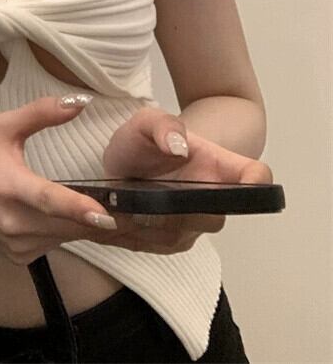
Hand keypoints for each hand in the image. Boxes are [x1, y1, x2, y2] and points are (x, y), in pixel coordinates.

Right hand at [0, 94, 131, 265]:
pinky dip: (65, 231)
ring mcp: (14, 244)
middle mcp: (10, 221)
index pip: (47, 200)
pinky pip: (53, 244)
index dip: (77, 207)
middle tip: (130, 206)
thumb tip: (81, 103)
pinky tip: (66, 216)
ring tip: (101, 207)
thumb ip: (42, 112)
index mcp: (7, 186)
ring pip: (63, 236)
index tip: (107, 213)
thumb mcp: (4, 125)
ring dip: (82, 223)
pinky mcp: (18, 256)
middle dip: (95, 215)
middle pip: (64, 223)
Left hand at [97, 106, 273, 254]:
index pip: (256, 177)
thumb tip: (177, 145)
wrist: (129, 160)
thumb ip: (163, 125)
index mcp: (219, 165)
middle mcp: (214, 200)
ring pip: (175, 235)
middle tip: (134, 197)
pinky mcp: (171, 241)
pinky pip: (153, 246)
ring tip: (113, 206)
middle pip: (210, 216)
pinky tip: (108, 220)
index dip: (257, 184)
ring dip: (143, 225)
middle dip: (171, 210)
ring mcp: (194, 225)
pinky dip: (129, 235)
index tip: (246, 185)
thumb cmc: (146, 139)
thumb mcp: (146, 121)